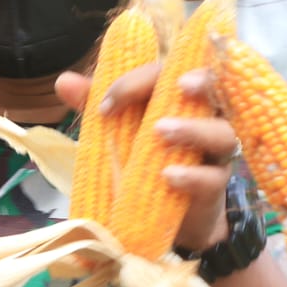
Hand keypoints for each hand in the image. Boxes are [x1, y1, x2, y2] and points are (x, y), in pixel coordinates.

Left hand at [55, 64, 236, 251]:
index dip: (137, 81)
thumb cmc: (140, 160)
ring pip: (222, 133)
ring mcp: (215, 152)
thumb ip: (94, 105)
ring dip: (193, 129)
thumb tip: (64, 81)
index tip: (105, 105)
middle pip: (215, 88)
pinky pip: (213, 177)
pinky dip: (192, 175)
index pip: (168, 72)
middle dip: (201, 81)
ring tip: (160, 133)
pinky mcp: (215, 186)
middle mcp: (205, 117)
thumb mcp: (115, 131)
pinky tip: (168, 177)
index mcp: (178, 97)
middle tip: (179, 85)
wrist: (160, 214)